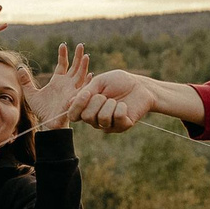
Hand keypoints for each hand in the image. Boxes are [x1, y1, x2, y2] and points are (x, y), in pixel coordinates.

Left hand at [25, 42, 91, 127]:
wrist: (48, 123)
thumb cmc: (41, 110)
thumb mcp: (30, 93)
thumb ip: (26, 81)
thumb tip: (19, 68)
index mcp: (58, 81)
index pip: (62, 64)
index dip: (63, 55)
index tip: (62, 45)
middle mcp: (67, 83)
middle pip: (75, 66)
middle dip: (78, 56)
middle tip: (81, 45)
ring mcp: (72, 90)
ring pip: (81, 75)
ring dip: (84, 65)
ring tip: (86, 55)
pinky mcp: (75, 98)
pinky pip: (84, 89)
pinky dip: (88, 82)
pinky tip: (91, 74)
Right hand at [83, 69, 207, 131]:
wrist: (140, 86)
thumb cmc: (118, 82)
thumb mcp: (99, 82)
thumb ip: (85, 91)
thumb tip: (69, 102)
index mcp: (87, 108)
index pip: (74, 115)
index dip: (77, 106)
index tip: (87, 93)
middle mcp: (95, 119)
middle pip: (87, 117)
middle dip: (97, 101)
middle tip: (106, 95)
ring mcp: (108, 125)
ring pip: (102, 119)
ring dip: (111, 104)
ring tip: (116, 101)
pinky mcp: (121, 126)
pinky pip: (117, 118)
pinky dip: (121, 108)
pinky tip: (125, 106)